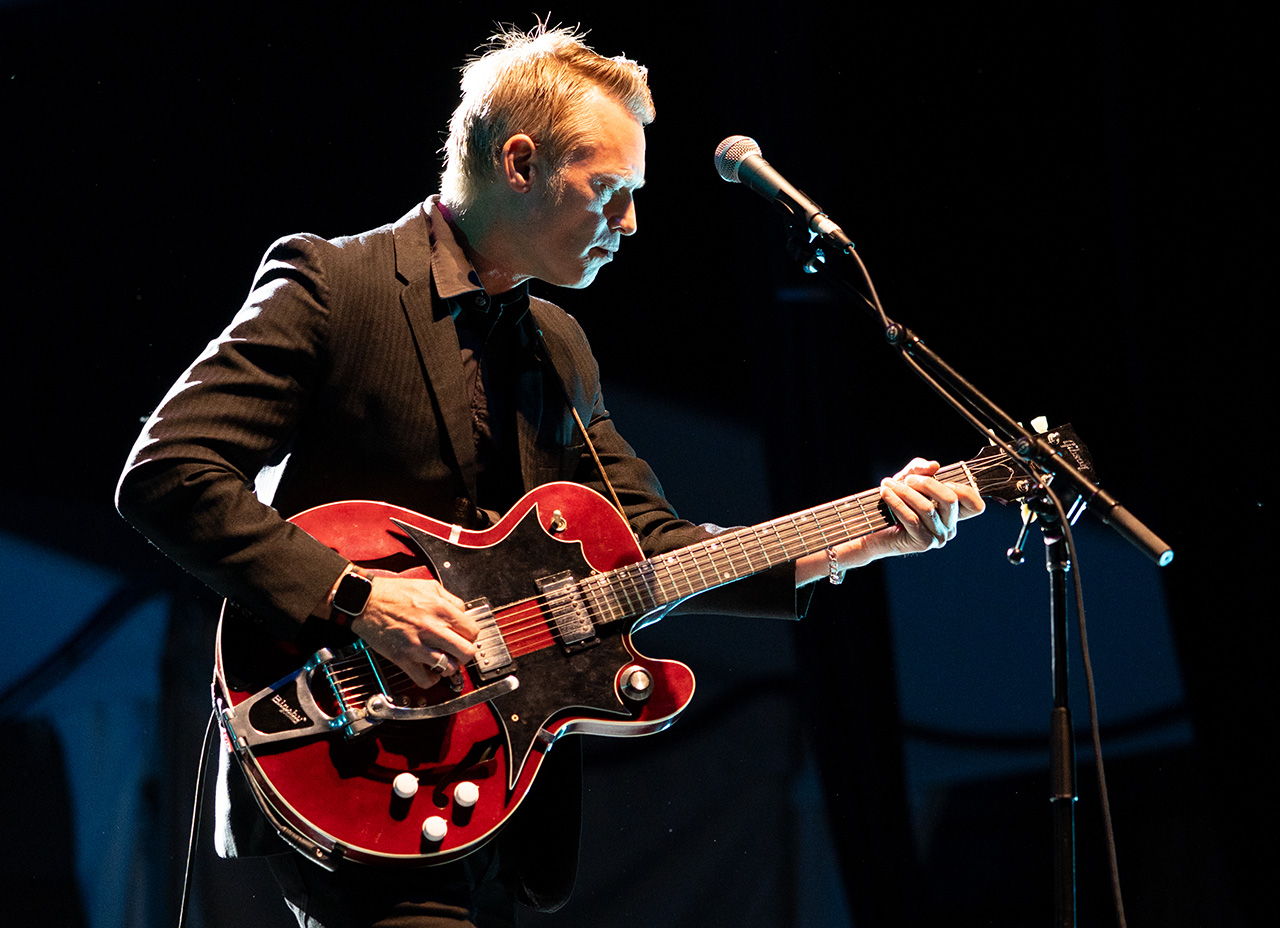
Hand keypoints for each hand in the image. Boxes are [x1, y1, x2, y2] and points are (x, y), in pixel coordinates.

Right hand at [349, 575, 478, 689]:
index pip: (473, 631)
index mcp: (441, 609)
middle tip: (458, 651)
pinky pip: (425, 679)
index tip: (465, 637)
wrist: (366, 601)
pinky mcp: (404, 658)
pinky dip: (431, 679)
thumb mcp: (430, 586)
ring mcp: (418, 645)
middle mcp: (432, 628)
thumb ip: (450, 599)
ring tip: (444, 661)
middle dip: (466, 653)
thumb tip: (463, 612)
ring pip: (450, 668)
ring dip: (450, 667)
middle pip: (467, 652)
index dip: (471, 636)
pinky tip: (430, 671)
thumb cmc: (394, 592)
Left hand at [837, 458, 985, 569]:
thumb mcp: (908, 479)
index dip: (964, 489)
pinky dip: (897, 502)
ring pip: (927, 508)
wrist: (872, 526)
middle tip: (907, 479)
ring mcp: (937, 537)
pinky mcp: (922, 543)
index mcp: (952, 513)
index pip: (975, 505)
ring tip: (888, 484)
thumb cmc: (894, 502)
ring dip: (905, 492)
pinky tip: (885, 494)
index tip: (941, 478)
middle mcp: (949, 527)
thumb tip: (934, 466)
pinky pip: (911, 518)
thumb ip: (920, 469)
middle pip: (950, 499)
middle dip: (927, 484)